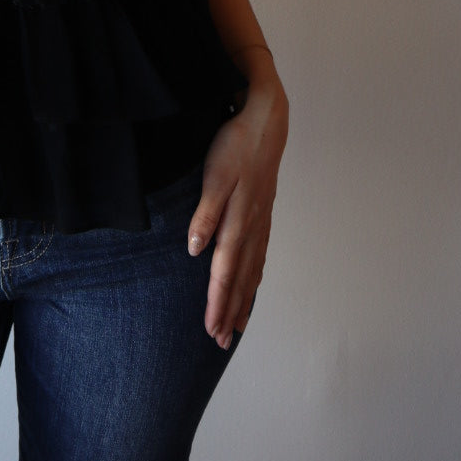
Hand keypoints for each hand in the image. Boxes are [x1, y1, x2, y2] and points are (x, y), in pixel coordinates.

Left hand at [187, 73, 287, 350]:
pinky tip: (253, 283)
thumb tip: (195, 250)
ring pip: (252, 268)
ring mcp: (261, 219)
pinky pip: (260, 253)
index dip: (218, 302)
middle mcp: (253, 226)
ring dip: (243, 298)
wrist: (266, 119)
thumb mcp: (215, 175)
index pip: (225, 271)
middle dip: (230, 310)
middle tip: (220, 341)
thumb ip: (206, 213)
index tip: (210, 330)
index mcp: (239, 220)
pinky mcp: (263, 210)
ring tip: (237, 325)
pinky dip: (255, 275)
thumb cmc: (236, 144)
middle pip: (240, 277)